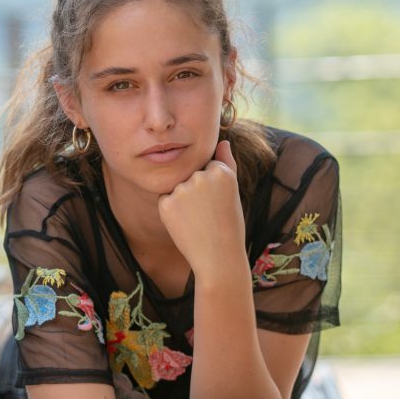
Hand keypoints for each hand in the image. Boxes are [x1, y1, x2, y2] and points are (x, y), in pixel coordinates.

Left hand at [157, 140, 246, 279]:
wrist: (218, 257)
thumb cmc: (229, 225)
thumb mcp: (233, 191)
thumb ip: (226, 162)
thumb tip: (223, 141)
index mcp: (221, 172)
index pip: (208, 168)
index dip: (212, 189)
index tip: (219, 205)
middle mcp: (201, 177)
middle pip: (191, 176)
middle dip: (196, 192)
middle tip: (208, 215)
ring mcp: (183, 189)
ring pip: (177, 187)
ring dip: (183, 201)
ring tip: (198, 220)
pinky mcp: (167, 203)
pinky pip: (165, 199)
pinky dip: (171, 211)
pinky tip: (185, 224)